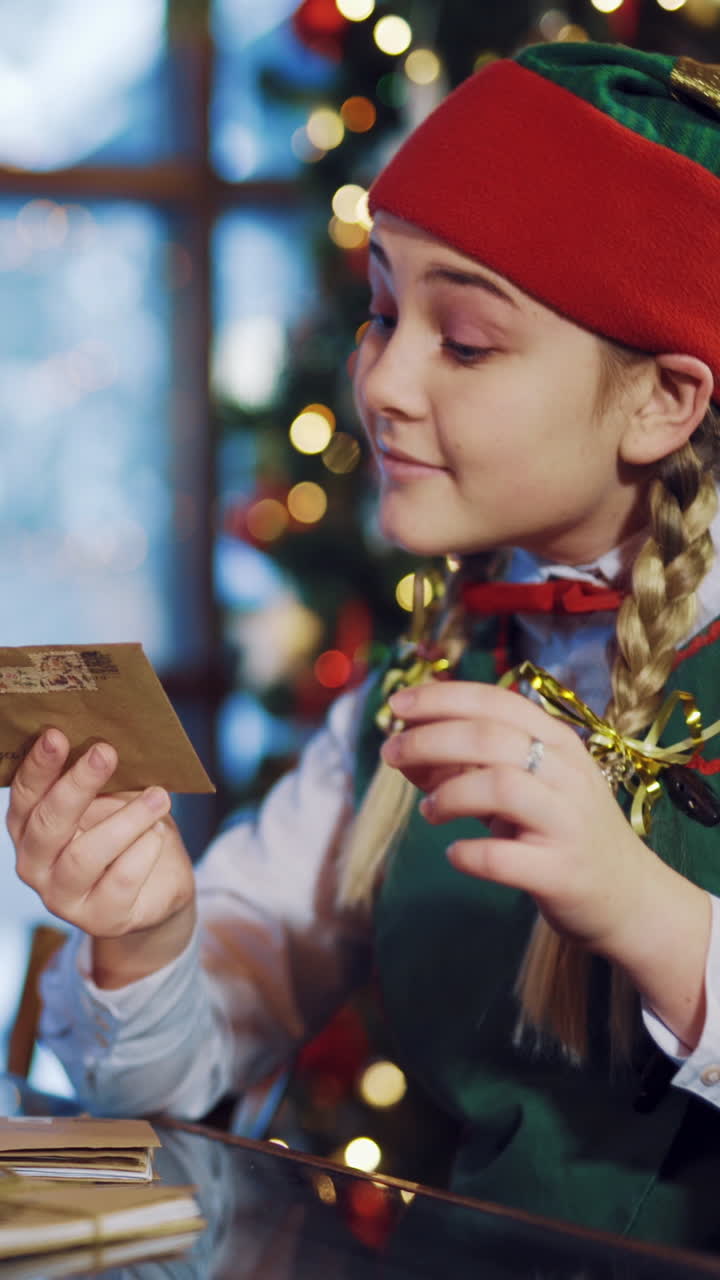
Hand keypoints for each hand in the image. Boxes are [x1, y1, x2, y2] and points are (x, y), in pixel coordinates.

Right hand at [8, 729, 195, 951]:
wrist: (158, 885)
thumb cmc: (128, 830)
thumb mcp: (113, 798)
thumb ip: (102, 778)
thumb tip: (107, 743)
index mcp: (29, 827)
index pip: (24, 795)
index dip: (38, 766)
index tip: (58, 735)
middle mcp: (35, 865)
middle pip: (48, 824)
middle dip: (77, 785)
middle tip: (105, 752)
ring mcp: (63, 898)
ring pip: (84, 857)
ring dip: (126, 820)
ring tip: (158, 796)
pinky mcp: (101, 920)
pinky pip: (120, 882)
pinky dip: (143, 851)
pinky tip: (158, 834)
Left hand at [381, 680, 659, 956]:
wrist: (630, 898)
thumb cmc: (562, 832)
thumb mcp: (524, 788)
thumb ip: (469, 765)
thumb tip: (404, 748)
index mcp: (558, 742)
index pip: (495, 701)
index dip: (441, 697)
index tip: (397, 704)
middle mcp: (568, 774)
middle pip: (490, 737)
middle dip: (429, 740)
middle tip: (392, 753)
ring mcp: (567, 822)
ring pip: (500, 786)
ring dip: (449, 793)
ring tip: (429, 811)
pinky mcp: (562, 873)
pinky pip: (502, 857)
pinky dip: (467, 853)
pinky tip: (455, 854)